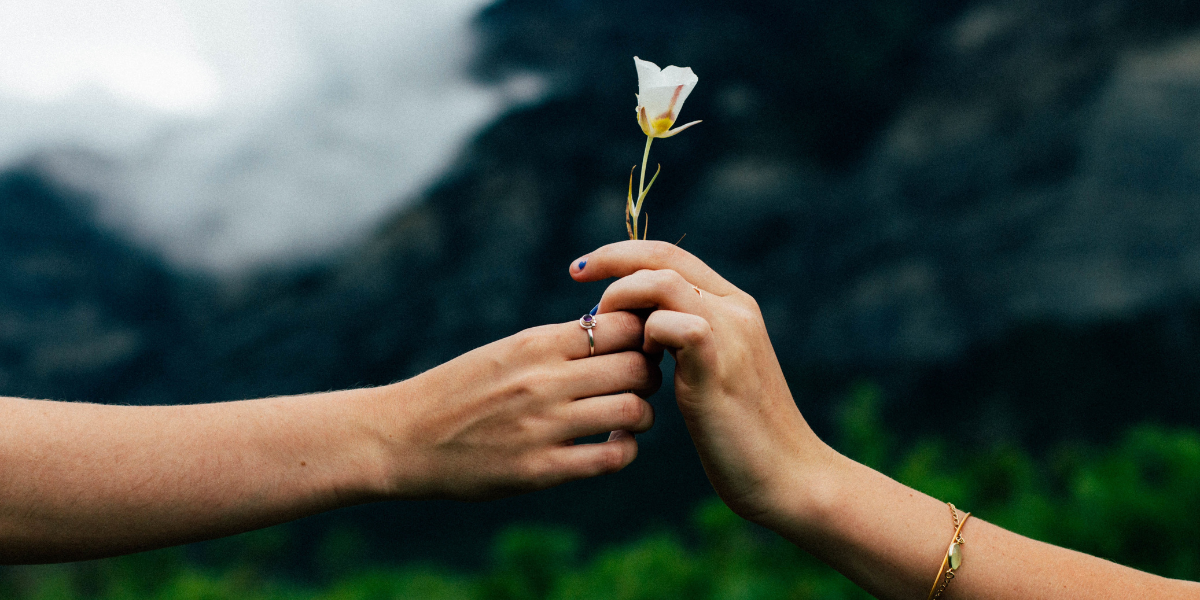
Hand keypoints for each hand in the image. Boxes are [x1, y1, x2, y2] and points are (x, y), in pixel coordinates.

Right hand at [382, 311, 660, 500]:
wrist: (402, 437)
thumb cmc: (459, 390)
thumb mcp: (505, 351)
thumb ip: (556, 344)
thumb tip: (613, 330)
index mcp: (536, 345)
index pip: (622, 326)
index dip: (642, 335)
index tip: (637, 346)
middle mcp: (544, 381)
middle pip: (636, 367)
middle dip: (649, 374)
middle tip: (641, 382)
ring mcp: (544, 427)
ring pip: (633, 411)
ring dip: (642, 414)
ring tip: (628, 416)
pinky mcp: (540, 469)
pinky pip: (611, 458)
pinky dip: (625, 450)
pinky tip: (613, 445)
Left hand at [571, 242, 836, 525]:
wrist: (787, 474)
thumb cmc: (741, 433)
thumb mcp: (709, 373)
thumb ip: (681, 342)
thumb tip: (635, 328)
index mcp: (733, 306)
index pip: (671, 255)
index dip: (623, 254)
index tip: (583, 269)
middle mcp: (736, 308)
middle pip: (663, 257)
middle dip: (611, 261)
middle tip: (576, 277)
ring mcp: (731, 333)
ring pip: (662, 282)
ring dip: (622, 300)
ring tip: (607, 334)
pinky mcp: (719, 365)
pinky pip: (672, 324)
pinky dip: (645, 336)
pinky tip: (644, 365)